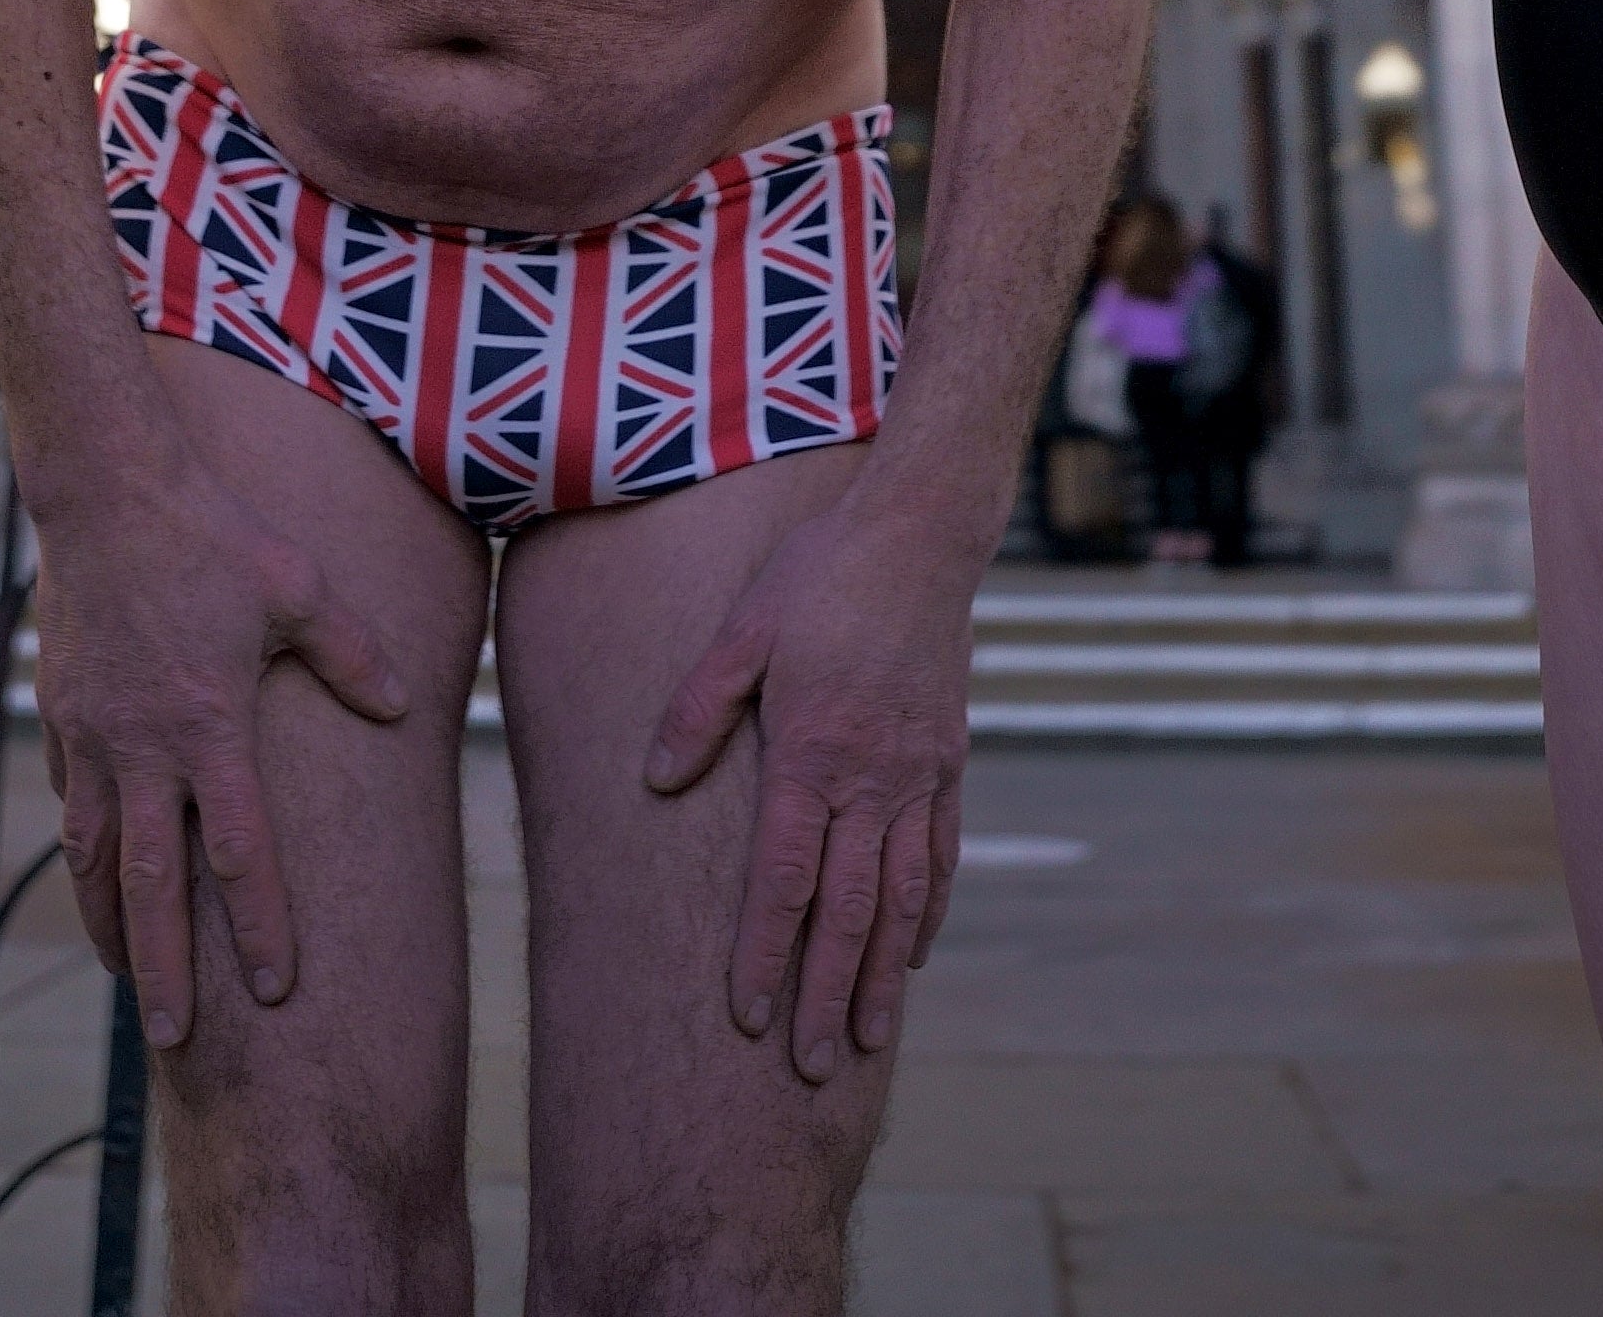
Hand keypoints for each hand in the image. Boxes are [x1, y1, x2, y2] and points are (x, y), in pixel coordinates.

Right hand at [33, 449, 414, 1048]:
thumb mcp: (299, 586)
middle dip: (163, 969)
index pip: (240, 855)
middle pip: (152, 887)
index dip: (259, 927)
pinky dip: (86, 846)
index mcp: (211, 727)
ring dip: (110, 923)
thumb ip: (352, 654)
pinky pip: (74, 799)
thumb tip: (401, 710)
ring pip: (95, 857)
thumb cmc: (212, 532)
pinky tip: (97, 872)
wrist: (104, 487)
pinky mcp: (60, 712)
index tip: (273, 990)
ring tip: (124, 978)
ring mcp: (92, 735)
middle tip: (174, 1037)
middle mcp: (144, 748)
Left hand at [643, 489, 977, 1080]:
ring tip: (868, 1041)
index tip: (749, 1017)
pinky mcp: (948, 761)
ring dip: (883, 976)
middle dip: (826, 995)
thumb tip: (654, 781)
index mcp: (812, 754)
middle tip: (811, 1069)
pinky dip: (927, 914)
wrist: (920, 533)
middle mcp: (871, 779)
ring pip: (902, 899)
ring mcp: (918, 775)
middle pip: (847, 910)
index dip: (765, 954)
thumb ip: (697, 709)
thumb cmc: (819, 574)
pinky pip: (940, 856)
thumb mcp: (741, 629)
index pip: (784, 880)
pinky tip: (913, 954)